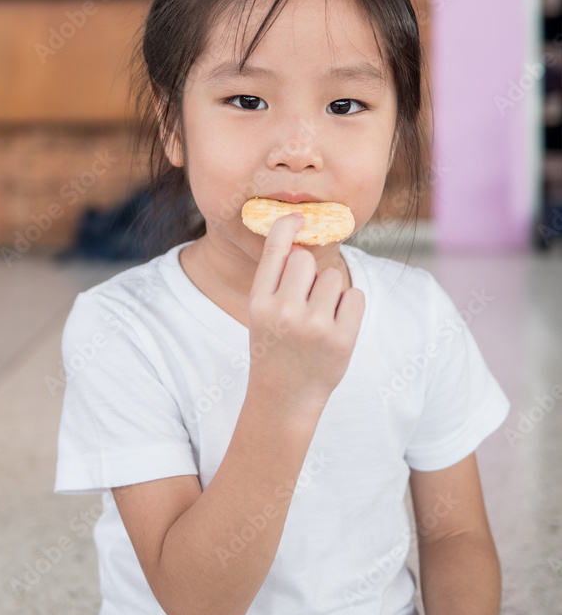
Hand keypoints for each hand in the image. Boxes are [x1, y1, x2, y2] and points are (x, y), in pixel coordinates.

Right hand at [246, 211, 364, 416]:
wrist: (285, 397)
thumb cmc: (274, 346)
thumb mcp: (260, 312)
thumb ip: (276, 277)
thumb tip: (302, 233)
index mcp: (258, 302)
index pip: (275, 250)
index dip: (287, 226)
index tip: (298, 217)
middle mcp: (284, 312)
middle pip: (307, 259)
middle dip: (310, 272)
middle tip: (305, 298)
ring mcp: (314, 327)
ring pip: (333, 277)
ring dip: (330, 290)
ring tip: (318, 317)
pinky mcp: (341, 339)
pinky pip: (354, 296)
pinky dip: (348, 306)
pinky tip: (335, 325)